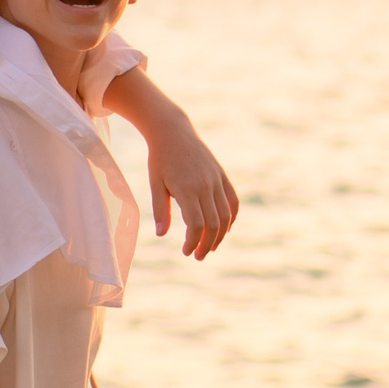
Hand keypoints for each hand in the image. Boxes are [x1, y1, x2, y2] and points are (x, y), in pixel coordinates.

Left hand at [148, 122, 238, 259]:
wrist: (173, 131)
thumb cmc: (159, 159)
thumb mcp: (155, 184)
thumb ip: (159, 210)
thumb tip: (161, 235)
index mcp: (187, 189)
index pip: (196, 225)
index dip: (193, 242)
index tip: (186, 252)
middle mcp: (206, 185)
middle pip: (213, 224)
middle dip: (206, 244)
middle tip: (197, 256)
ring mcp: (216, 180)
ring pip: (225, 215)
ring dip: (220, 235)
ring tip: (209, 247)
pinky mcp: (222, 176)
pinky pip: (233, 202)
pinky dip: (231, 218)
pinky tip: (224, 230)